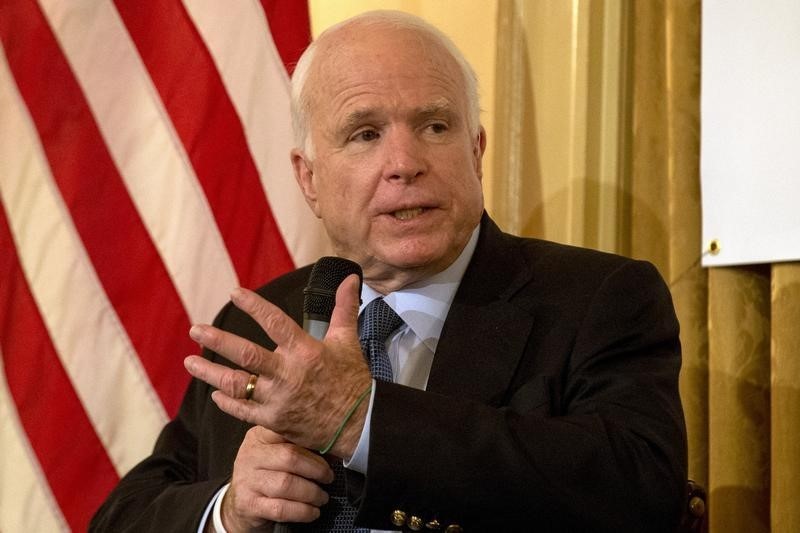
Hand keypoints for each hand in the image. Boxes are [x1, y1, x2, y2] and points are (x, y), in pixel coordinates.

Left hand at [184, 274, 371, 457]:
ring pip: (237, 385)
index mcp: (306, 352)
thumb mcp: (347, 341)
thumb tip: (350, 278)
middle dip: (218, 342)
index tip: (235, 293)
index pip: (275, 323)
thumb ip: (344, 308)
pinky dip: (227, 402)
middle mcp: (288, 375)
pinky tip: (215, 393)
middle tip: (195, 330)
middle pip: (246, 355)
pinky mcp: (274, 421)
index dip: (254, 306)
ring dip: (210, 373)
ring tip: (190, 362)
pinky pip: (243, 411)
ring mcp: (279, 400)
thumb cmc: (352, 380)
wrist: (359, 424)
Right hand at [220, 426, 333, 531]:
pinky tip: (312, 512)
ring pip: (286, 484)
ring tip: (322, 497)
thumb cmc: (268, 475)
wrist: (242, 503)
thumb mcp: (277, 454)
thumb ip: (299, 447)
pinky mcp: (248, 504)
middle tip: (328, 477)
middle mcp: (250, 455)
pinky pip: (281, 508)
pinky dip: (302, 511)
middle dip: (316, 469)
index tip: (329, 447)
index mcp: (259, 437)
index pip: (286, 430)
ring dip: (311, 493)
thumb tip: (333, 448)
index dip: (311, 439)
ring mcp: (247, 480)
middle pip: (290, 457)